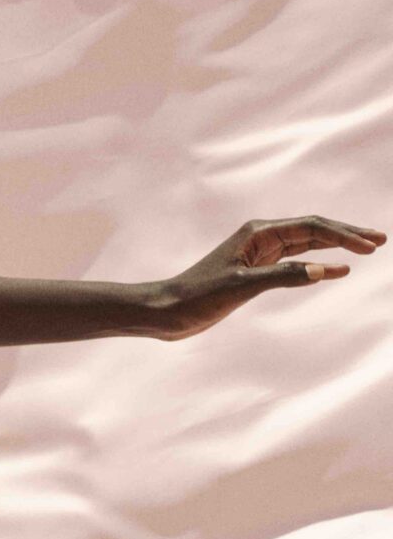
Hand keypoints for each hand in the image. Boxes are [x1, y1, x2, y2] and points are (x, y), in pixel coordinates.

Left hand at [148, 214, 380, 339]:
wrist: (168, 311)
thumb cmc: (197, 296)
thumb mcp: (241, 286)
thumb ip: (283, 276)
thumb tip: (325, 271)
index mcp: (258, 233)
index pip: (311, 227)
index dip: (343, 235)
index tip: (370, 246)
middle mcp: (261, 238)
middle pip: (314, 230)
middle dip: (347, 234)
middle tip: (380, 240)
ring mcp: (259, 254)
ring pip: (308, 245)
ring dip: (337, 246)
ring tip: (368, 248)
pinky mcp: (256, 271)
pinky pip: (296, 262)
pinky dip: (318, 265)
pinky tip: (338, 270)